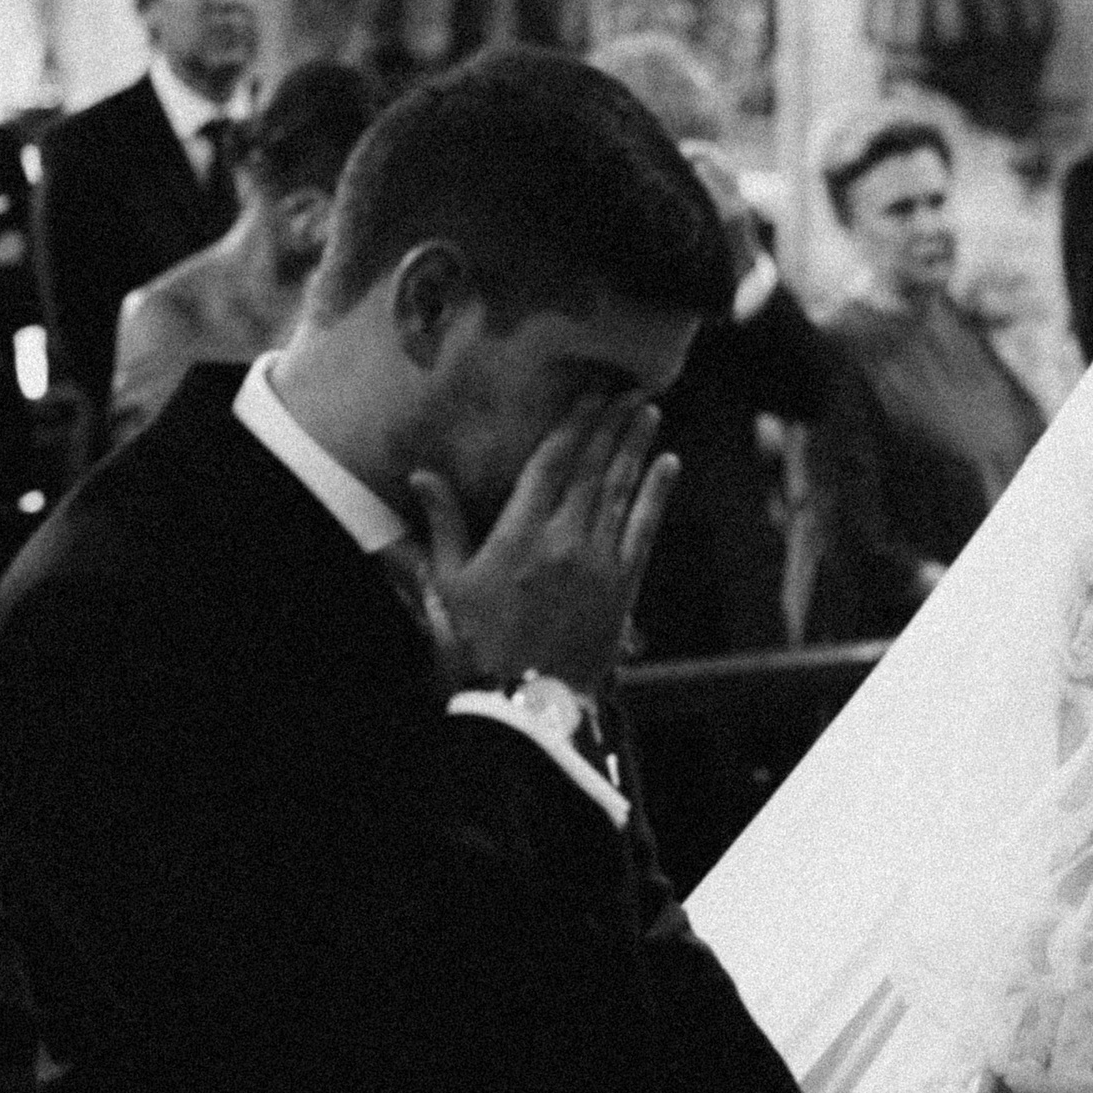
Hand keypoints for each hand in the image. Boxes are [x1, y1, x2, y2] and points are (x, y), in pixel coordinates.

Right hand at [408, 393, 680, 695]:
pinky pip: (645, 528)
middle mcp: (563, 539)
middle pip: (593, 468)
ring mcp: (599, 562)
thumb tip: (423, 475)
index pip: (550, 463)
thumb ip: (442, 525)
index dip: (572, 424)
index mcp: (519, 533)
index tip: (589, 394)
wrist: (524, 703)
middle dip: (611, 425)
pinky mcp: (624, 586)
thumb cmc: (477, 646)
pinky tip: (669, 465)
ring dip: (637, 448)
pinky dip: (658, 494)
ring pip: (622, 490)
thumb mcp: (447, 585)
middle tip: (628, 389)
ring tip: (648, 413)